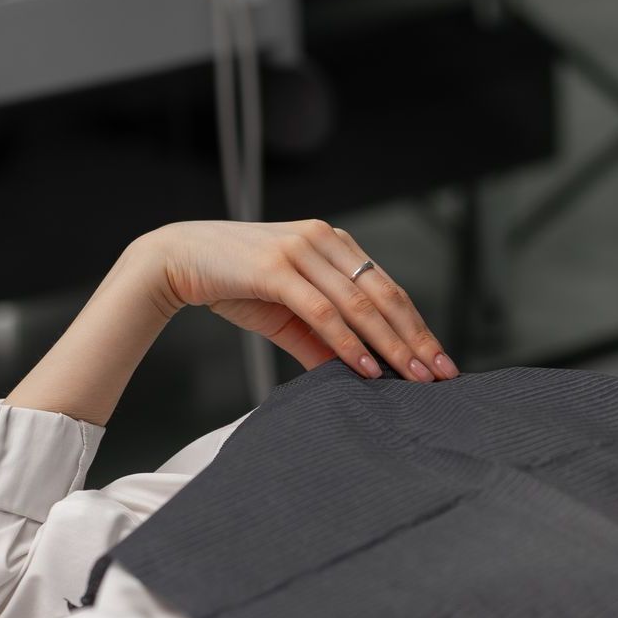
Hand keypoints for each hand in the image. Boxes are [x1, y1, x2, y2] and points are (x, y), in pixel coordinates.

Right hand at [140, 219, 456, 382]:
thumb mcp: (288, 315)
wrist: (176, 260)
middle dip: (416, 339)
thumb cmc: (235, 283)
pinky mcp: (276, 267)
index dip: (418, 327)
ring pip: (360, 304)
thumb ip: (322, 341)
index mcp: (335, 245)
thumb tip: (356, 375)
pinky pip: (323, 311)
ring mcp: (301, 250)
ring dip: (391, 345)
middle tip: (441, 375)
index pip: (389, 290)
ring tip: (413, 377)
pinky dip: (349, 342)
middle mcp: (324, 240)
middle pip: (385, 296)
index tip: (440, 361)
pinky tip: (368, 367)